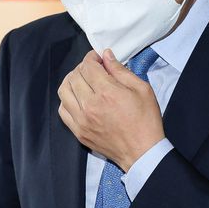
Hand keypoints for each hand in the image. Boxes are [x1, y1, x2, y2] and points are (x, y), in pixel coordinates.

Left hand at [57, 48, 165, 171]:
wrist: (143, 152)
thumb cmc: (146, 120)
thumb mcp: (142, 89)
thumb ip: (120, 70)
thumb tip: (106, 56)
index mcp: (107, 93)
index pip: (88, 66)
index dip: (92, 57)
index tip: (98, 58)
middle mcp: (90, 105)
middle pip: (74, 76)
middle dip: (83, 67)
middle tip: (93, 69)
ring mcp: (81, 120)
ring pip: (63, 91)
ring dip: (71, 81)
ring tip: (83, 81)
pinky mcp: (79, 132)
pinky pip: (62, 110)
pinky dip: (67, 99)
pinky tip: (78, 98)